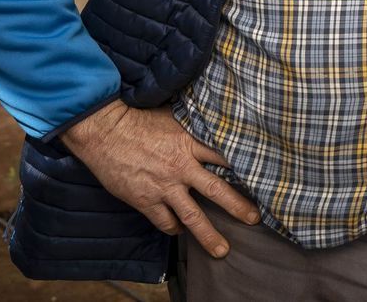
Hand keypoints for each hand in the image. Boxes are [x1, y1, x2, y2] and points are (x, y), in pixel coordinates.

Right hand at [62, 102, 259, 257]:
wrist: (104, 131)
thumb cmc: (138, 119)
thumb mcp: (173, 116)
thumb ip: (192, 126)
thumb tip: (211, 119)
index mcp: (191, 144)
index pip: (225, 158)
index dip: (245, 168)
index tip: (262, 179)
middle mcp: (181, 168)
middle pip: (217, 190)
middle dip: (238, 206)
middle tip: (254, 220)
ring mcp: (164, 187)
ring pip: (192, 216)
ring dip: (208, 235)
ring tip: (221, 249)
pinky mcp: (145, 200)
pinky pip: (165, 222)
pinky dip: (174, 229)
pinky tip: (180, 231)